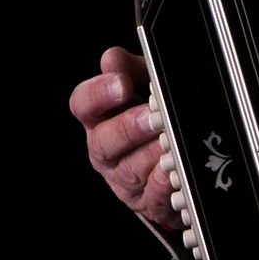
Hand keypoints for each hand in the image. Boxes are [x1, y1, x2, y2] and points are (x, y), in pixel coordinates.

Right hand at [70, 46, 177, 228]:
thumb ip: (131, 69)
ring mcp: (123, 178)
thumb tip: (112, 58)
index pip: (83, 104)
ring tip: (169, 140)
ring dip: (151, 154)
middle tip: (152, 116)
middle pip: (104, 141)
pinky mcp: (146, 201)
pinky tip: (173, 170)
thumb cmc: (154, 113)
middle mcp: (105, 148)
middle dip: (129, 127)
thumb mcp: (146, 84)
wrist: (174, 157)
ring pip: (130, 169)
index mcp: (100, 116)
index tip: (121, 84)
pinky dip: (163, 183)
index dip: (99, 94)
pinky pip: (152, 196)